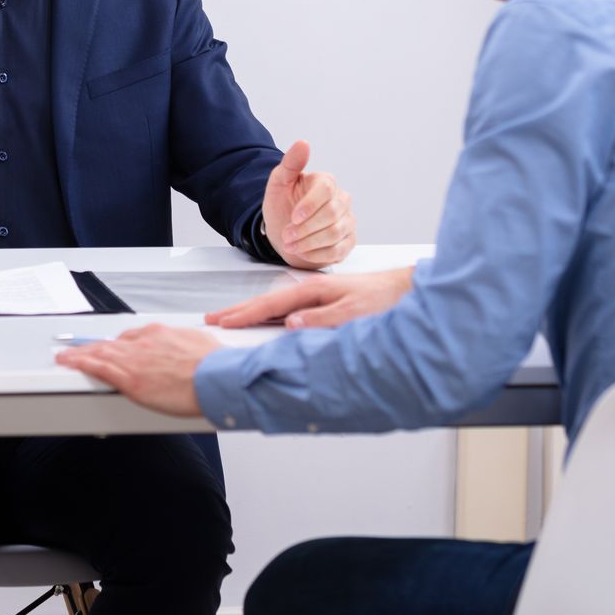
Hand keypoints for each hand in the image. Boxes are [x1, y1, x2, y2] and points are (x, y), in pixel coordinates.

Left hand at [54, 323, 220, 417]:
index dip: (117, 344)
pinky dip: (80, 363)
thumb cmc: (214, 364)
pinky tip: (69, 363)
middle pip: (111, 343)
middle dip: (93, 347)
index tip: (111, 346)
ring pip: (100, 352)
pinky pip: (98, 367)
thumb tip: (190, 347)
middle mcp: (143, 342)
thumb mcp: (200, 344)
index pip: (131, 337)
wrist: (217, 377)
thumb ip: (187, 345)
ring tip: (67, 356)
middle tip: (79, 350)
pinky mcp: (130, 378)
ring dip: (81, 353)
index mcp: (160, 334)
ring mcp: (135, 359)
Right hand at [205, 265, 414, 329]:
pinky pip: (285, 309)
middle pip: (265, 301)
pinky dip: (267, 314)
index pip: (271, 304)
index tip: (222, 322)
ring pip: (273, 305)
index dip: (244, 314)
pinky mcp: (320, 302)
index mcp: (313, 290)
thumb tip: (290, 324)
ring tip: (228, 319)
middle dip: (237, 310)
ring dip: (249, 312)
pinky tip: (262, 319)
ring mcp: (313, 296)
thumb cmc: (382, 300)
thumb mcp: (353, 313)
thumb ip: (321, 319)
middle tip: (211, 319)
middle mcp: (310, 291)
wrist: (402, 290)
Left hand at [261, 140, 354, 269]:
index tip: (294, 217)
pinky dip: (317, 254)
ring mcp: (347, 221)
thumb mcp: (279, 184)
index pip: (327, 190)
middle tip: (286, 236)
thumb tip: (303, 143)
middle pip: (331, 214)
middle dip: (306, 228)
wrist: (283, 233)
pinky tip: (303, 252)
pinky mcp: (348, 241)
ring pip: (334, 234)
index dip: (310, 205)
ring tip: (290, 245)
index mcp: (326, 182)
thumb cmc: (282, 206)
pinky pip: (338, 250)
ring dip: (309, 243)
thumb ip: (290, 164)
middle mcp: (342, 200)